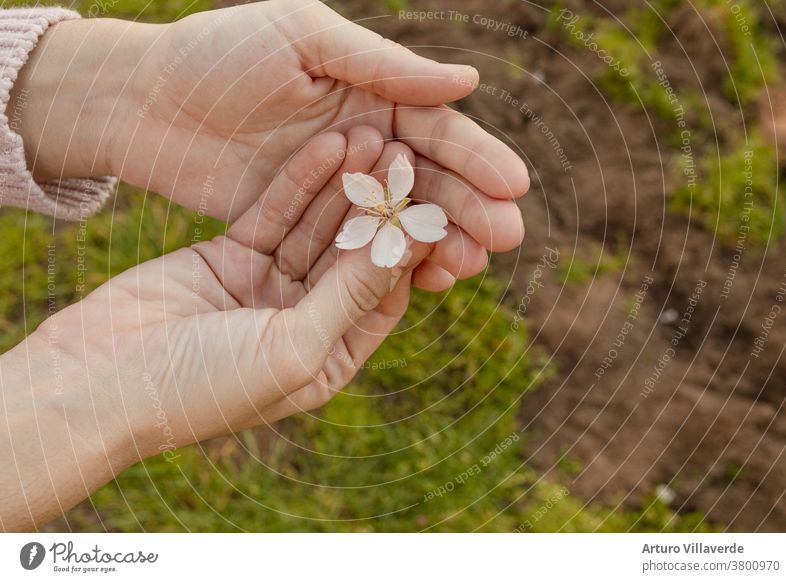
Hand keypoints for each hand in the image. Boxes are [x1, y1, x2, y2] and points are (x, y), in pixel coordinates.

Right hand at [1, 130, 435, 529]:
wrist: (99, 379)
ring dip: (343, 186)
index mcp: (329, 357)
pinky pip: (274, 214)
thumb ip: (350, 298)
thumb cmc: (203, 387)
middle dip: (376, 208)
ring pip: (317, 228)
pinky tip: (326, 148)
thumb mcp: (292, 348)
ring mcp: (268, 286)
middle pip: (352, 255)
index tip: (426, 203)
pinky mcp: (232, 256)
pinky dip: (299, 184)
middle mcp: (304, 321)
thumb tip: (408, 253)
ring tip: (371, 138)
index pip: (381, 295)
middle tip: (403, 156)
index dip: (405, 250)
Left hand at [12, 1, 526, 287]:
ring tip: (471, 265)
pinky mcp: (303, 225)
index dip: (475, 157)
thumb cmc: (219, 56)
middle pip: (426, 179)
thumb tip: (469, 83)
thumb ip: (384, 66)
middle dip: (468, 207)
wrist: (143, 101)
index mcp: (369, 91)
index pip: (434, 128)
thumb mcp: (304, 39)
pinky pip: (354, 247)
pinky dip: (387, 262)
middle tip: (506, 239)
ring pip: (398, 219)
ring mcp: (333, 189)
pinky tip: (420, 279)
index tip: (513, 187)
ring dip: (437, 241)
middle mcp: (361, 141)